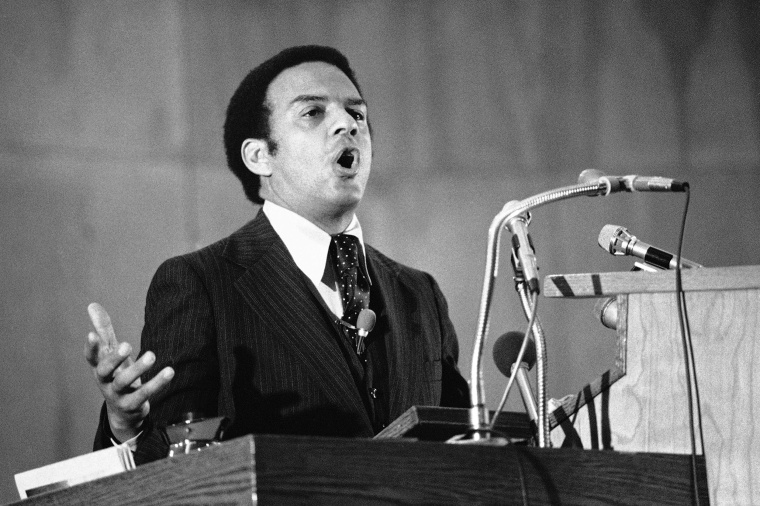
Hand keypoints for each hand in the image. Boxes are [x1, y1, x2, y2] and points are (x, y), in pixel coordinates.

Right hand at [84, 302, 173, 441]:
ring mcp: (117, 395)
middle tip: (127, 345)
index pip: (91, 358)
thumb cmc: (117, 375)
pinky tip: (170, 371)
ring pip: (125, 382)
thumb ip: (105, 331)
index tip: (92, 335)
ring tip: (152, 355)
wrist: (123, 412)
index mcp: (100, 368)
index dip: (91, 348)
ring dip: (138, 368)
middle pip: (106, 370)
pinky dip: (157, 383)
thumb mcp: (111, 353)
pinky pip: (144, 394)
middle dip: (115, 358)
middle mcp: (106, 381)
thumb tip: (92, 305)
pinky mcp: (132, 405)